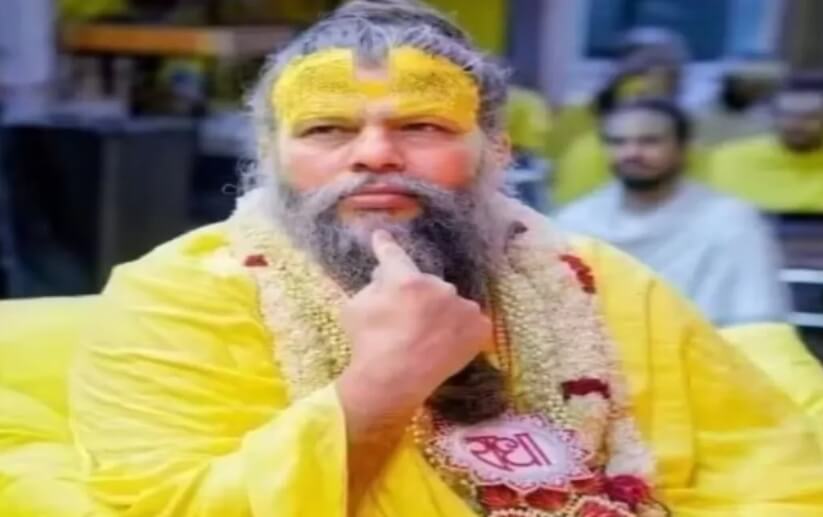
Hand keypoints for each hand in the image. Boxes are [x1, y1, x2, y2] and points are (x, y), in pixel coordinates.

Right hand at [337, 230, 491, 414]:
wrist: (393, 381)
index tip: (381, 236)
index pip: (394, 255)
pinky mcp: (479, 328)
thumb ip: (372, 287)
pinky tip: (446, 345)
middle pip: (426, 284)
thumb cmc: (367, 345)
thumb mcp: (354, 308)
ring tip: (428, 338)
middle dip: (416, 297)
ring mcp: (462, 307)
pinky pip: (470, 322)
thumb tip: (384, 277)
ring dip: (441, 313)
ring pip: (450, 303)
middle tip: (405, 321)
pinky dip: (461, 330)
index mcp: (406, 279)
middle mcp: (438, 286)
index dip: (385, 245)